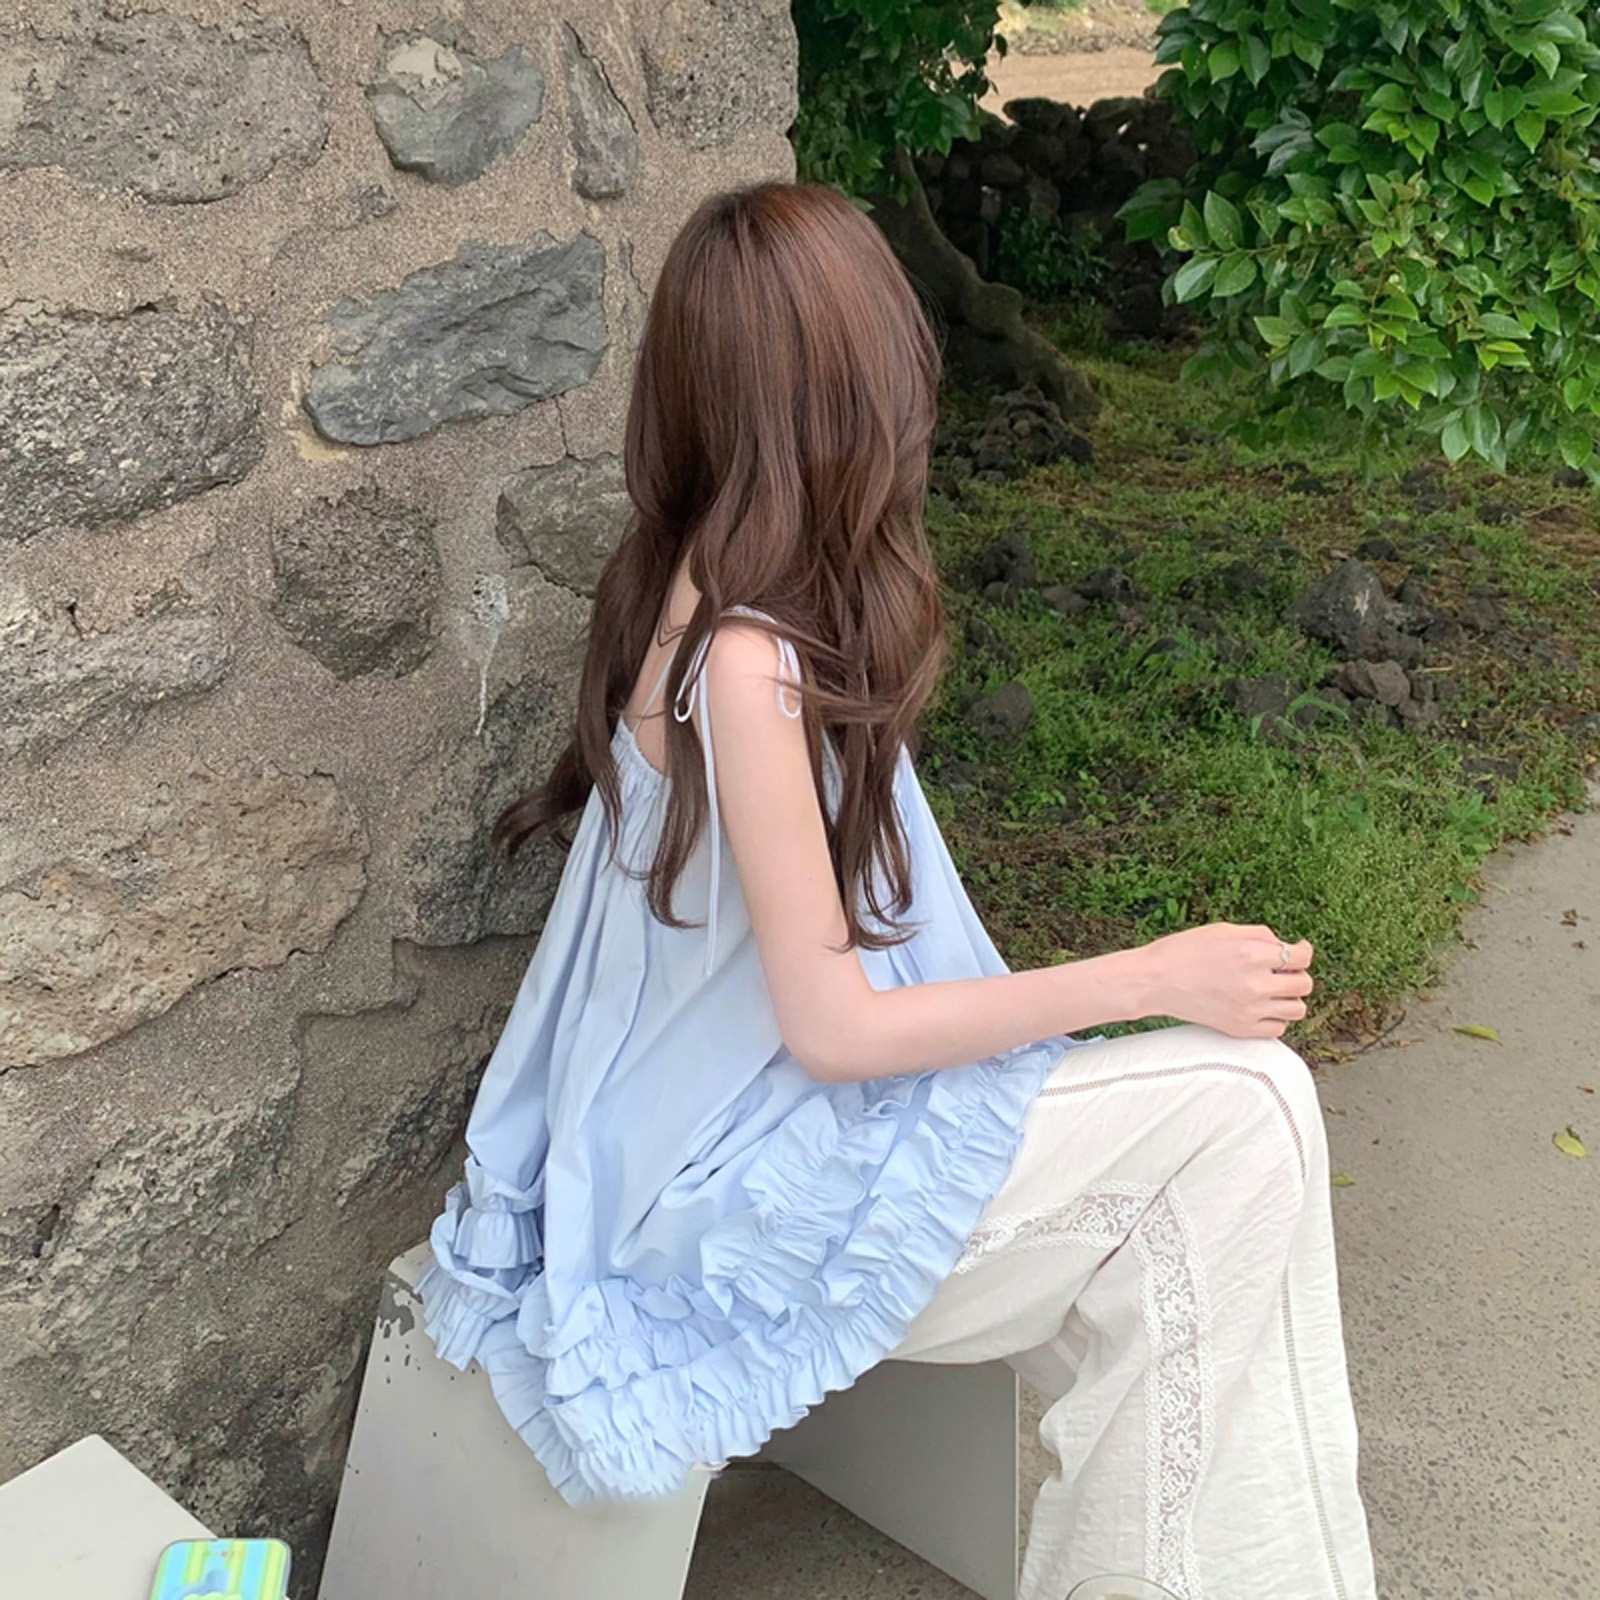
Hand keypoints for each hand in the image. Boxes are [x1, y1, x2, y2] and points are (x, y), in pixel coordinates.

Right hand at [1133, 922, 1314, 1038]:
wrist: (1155, 981)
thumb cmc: (1184, 950)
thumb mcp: (1224, 930)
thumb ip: (1260, 935)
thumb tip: (1286, 947)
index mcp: (1251, 954)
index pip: (1302, 957)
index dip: (1304, 951)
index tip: (1298, 951)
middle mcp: (1254, 984)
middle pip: (1304, 984)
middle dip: (1296, 975)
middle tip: (1280, 971)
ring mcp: (1248, 1010)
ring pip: (1297, 1009)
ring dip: (1289, 998)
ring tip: (1272, 991)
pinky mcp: (1239, 1029)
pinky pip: (1278, 1029)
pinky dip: (1275, 1018)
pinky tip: (1260, 1007)